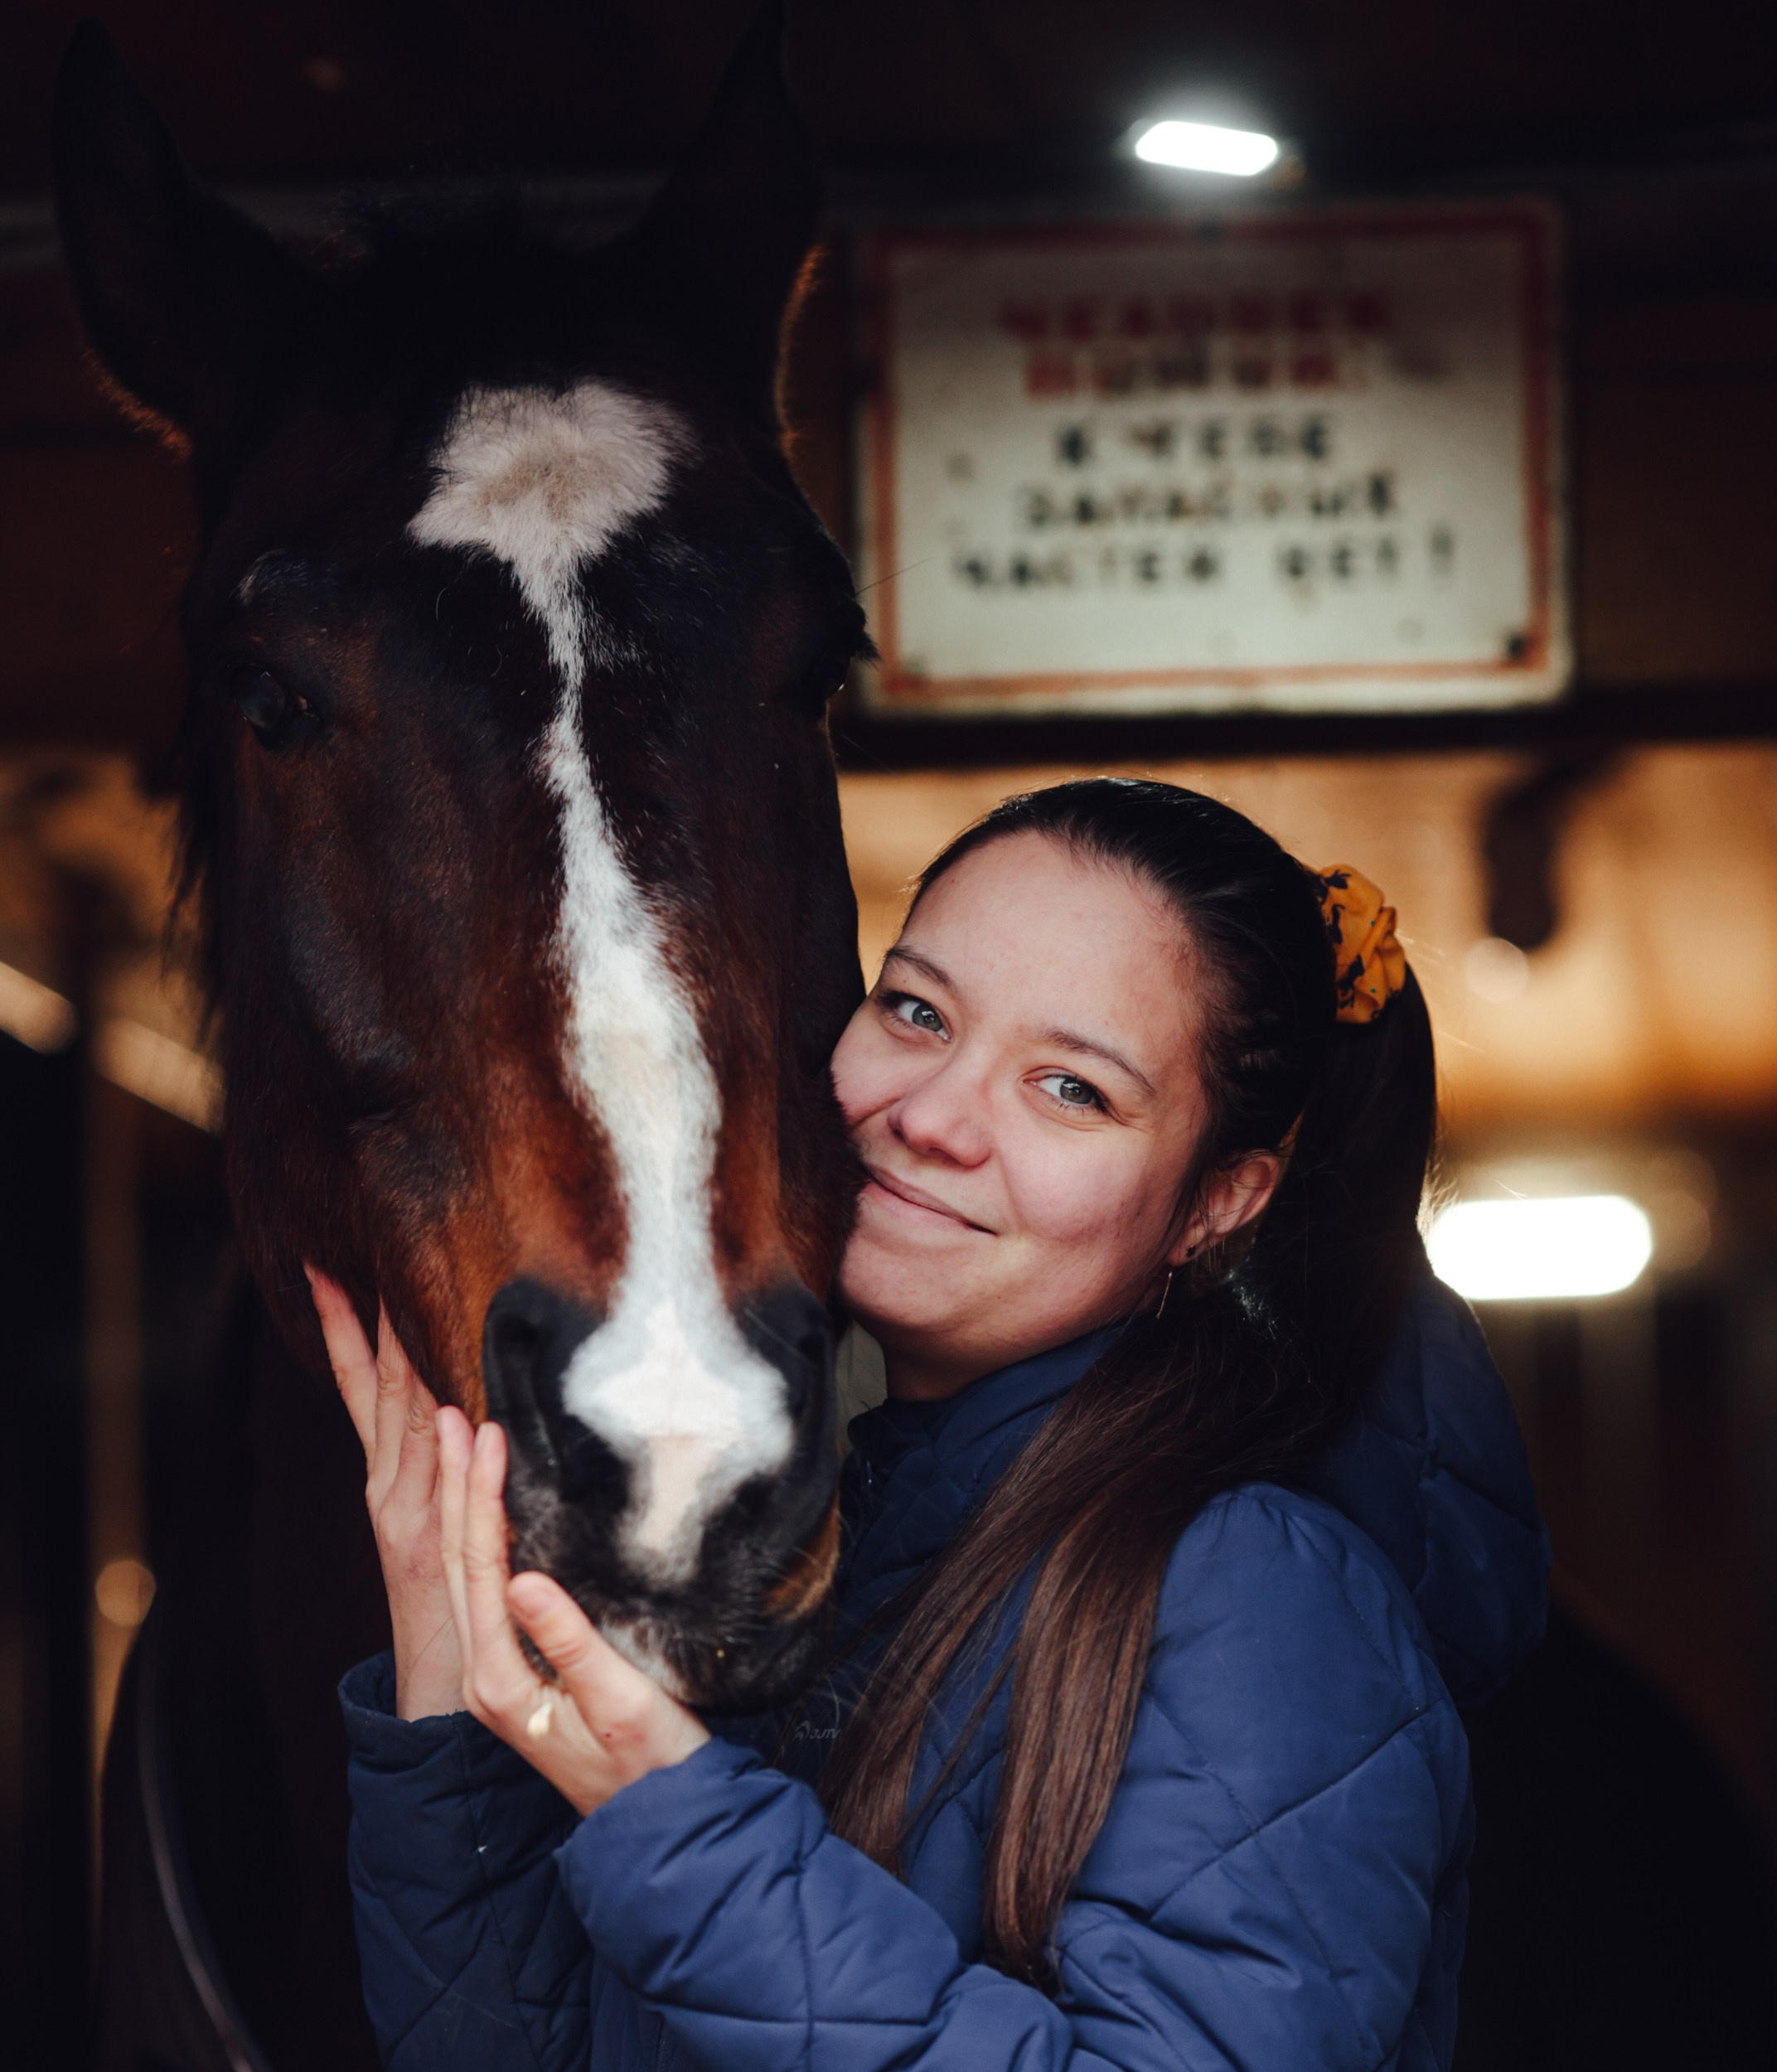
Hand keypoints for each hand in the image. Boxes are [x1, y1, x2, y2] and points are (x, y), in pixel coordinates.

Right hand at [308, 1267, 462, 1721]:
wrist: (442, 1698)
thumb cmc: (456, 1603)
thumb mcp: (448, 1523)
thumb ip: (454, 1470)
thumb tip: (476, 1405)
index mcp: (389, 1478)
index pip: (361, 1385)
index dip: (346, 1328)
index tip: (333, 1268)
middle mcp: (388, 1490)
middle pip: (377, 1390)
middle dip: (368, 1321)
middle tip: (360, 1252)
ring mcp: (408, 1519)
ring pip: (408, 1425)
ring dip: (406, 1362)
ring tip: (404, 1297)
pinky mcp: (436, 1553)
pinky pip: (448, 1492)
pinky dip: (455, 1452)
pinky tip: (466, 1412)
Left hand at [436, 1411, 708, 1813]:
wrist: (659, 1823)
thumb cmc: (650, 1763)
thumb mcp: (617, 1699)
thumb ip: (567, 1639)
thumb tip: (522, 1575)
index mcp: (501, 1680)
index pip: (481, 1567)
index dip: (482, 1496)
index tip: (487, 1435)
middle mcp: (486, 1676)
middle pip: (460, 1563)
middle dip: (458, 1487)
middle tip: (457, 1418)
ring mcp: (498, 1676)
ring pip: (468, 1575)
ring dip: (465, 1507)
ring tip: (463, 1447)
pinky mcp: (518, 1672)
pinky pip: (487, 1592)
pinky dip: (486, 1538)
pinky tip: (494, 1509)